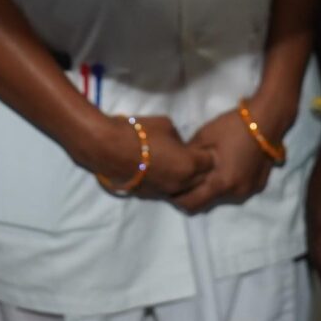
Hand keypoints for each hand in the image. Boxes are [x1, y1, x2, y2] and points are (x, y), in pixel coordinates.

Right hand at [78, 111, 215, 201]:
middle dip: (200, 169)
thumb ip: (179, 139)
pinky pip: (167, 189)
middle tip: (192, 156)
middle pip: (201, 179)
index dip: (206, 153)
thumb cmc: (140, 132)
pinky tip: (160, 169)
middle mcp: (181, 183)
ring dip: (184, 178)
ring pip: (184, 188)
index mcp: (190, 165)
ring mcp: (165, 191)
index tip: (201, 147)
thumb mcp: (167, 125)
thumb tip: (179, 145)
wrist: (109, 148)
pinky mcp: (151, 194)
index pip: (210, 162)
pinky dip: (168, 181)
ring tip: (176, 164)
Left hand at [172, 103, 282, 212]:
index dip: (178, 198)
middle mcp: (236, 192)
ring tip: (205, 171)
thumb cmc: (233, 126)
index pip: (193, 203)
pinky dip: (226, 183)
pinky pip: (236, 189)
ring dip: (212, 188)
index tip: (170, 188)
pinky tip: (224, 167)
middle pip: (207, 201)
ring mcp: (249, 190)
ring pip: (222, 196)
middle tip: (184, 178)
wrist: (267, 118)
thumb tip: (177, 165)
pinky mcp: (258, 185)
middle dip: (194, 193)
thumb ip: (188, 156)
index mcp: (222, 182)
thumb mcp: (203, 136)